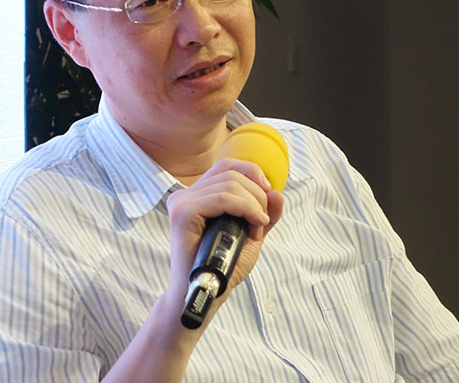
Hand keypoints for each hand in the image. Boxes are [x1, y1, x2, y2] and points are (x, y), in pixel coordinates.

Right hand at [165, 158, 284, 315]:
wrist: (208, 293)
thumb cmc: (225, 266)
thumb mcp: (252, 234)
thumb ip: (265, 213)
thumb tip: (277, 192)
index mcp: (198, 195)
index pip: (227, 166)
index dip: (252, 173)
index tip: (269, 193)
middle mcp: (186, 194)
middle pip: (232, 174)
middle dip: (257, 196)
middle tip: (261, 223)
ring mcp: (181, 201)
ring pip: (230, 184)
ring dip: (253, 206)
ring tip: (255, 231)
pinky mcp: (183, 212)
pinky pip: (223, 198)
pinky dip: (245, 208)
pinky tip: (254, 225)